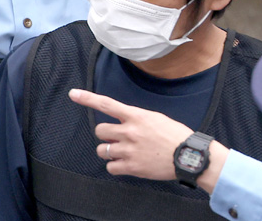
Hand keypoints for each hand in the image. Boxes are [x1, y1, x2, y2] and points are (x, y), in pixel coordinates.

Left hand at [68, 89, 192, 179]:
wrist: (187, 156)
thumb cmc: (175, 136)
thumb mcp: (156, 118)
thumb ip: (137, 119)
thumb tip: (125, 123)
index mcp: (136, 116)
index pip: (107, 104)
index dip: (87, 99)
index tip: (73, 94)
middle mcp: (129, 132)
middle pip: (100, 130)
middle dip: (106, 134)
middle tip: (118, 138)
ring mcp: (128, 150)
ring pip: (102, 150)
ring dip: (109, 151)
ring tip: (123, 152)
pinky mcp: (131, 167)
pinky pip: (110, 167)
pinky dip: (115, 166)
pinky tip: (127, 163)